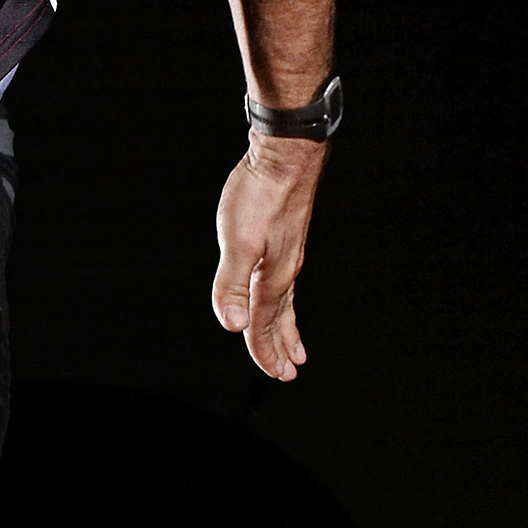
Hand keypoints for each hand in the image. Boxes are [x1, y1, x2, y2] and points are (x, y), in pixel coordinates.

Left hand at [211, 132, 323, 380]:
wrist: (286, 154)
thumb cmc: (261, 195)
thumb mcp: (238, 242)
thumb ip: (231, 285)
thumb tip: (232, 326)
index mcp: (273, 276)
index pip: (263, 323)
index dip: (263, 350)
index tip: (273, 373)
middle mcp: (285, 269)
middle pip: (280, 317)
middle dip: (281, 346)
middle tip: (288, 372)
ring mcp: (287, 253)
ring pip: (285, 300)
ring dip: (287, 326)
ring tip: (295, 345)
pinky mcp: (285, 238)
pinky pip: (285, 281)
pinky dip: (284, 300)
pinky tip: (280, 294)